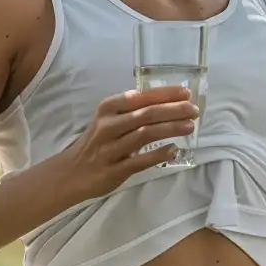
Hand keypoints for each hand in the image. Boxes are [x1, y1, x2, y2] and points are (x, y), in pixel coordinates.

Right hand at [63, 87, 202, 200]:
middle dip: (173, 110)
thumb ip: (131, 109)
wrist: (72, 173)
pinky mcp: (114, 170)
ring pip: (145, 134)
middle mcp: (108, 126)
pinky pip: (139, 161)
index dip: (165, 94)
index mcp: (108, 108)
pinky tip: (173, 150)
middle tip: (194, 110)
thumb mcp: (108, 119)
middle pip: (146, 114)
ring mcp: (110, 149)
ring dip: (170, 129)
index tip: (186, 93)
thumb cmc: (97, 143)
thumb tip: (167, 101)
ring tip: (189, 126)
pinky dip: (158, 155)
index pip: (141, 97)